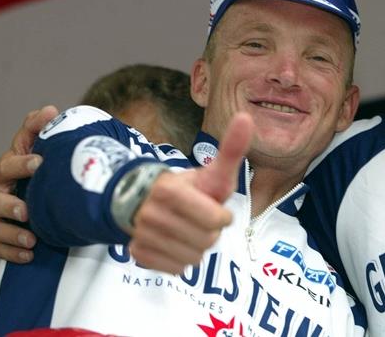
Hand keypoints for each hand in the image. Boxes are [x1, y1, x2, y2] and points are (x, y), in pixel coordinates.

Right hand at [0, 106, 58, 262]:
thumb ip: (39, 130)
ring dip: (11, 235)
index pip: (9, 163)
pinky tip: (29, 255)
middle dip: (10, 206)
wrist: (27, 196)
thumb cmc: (33, 170)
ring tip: (32, 240)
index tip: (40, 163)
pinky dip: (9, 252)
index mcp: (5, 168)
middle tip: (27, 211)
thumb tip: (50, 110)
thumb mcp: (35, 149)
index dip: (22, 163)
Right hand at [129, 113, 253, 273]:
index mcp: (169, 189)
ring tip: (187, 230)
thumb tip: (246, 117)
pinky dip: (182, 260)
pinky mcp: (138, 254)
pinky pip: (176, 269)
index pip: (216, 220)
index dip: (221, 217)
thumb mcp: (213, 171)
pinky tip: (175, 243)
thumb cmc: (191, 189)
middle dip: (210, 232)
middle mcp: (150, 212)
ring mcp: (141, 234)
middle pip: (206, 241)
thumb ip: (231, 149)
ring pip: (192, 258)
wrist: (150, 202)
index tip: (214, 207)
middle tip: (200, 220)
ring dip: (197, 248)